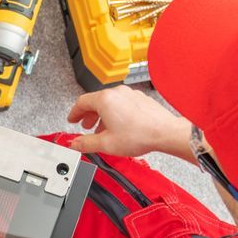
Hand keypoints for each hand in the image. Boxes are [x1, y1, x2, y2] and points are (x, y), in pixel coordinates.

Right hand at [66, 87, 193, 159]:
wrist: (165, 132)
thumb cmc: (139, 135)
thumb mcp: (106, 143)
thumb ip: (86, 143)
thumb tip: (74, 143)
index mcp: (105, 100)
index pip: (81, 102)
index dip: (74, 113)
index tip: (72, 119)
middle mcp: (117, 93)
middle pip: (96, 101)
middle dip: (89, 115)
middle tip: (86, 125)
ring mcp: (130, 94)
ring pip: (110, 102)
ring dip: (103, 115)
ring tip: (103, 129)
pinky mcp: (141, 99)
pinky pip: (123, 104)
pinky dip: (116, 113)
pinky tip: (120, 127)